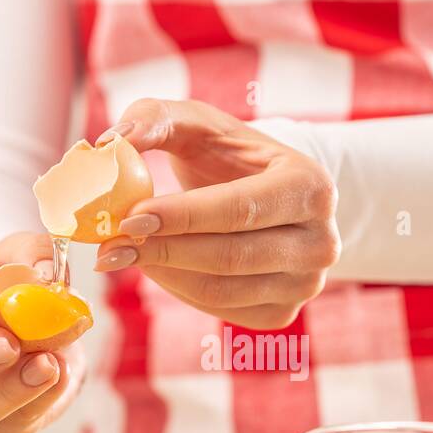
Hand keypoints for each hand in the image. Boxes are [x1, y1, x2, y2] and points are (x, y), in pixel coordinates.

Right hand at [0, 232, 84, 432]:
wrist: (39, 325)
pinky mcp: (0, 425)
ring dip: (10, 390)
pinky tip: (62, 370)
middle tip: (6, 344)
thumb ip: (33, 255)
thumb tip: (45, 275)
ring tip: (46, 362)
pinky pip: (15, 423)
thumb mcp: (18, 256)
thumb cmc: (8, 286)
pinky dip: (43, 398)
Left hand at [94, 99, 339, 329]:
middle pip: (231, 256)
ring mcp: (307, 284)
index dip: (182, 216)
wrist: (269, 195)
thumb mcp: (199, 124)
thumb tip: (110, 142)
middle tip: (111, 245)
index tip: (129, 218)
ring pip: (222, 290)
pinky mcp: (283, 313)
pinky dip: (179, 290)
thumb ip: (154, 119)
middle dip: (163, 250)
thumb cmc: (230, 156)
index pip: (241, 209)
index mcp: (311, 186)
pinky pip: (221, 309)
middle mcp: (321, 241)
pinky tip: (157, 266)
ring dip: (163, 274)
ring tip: (122, 254)